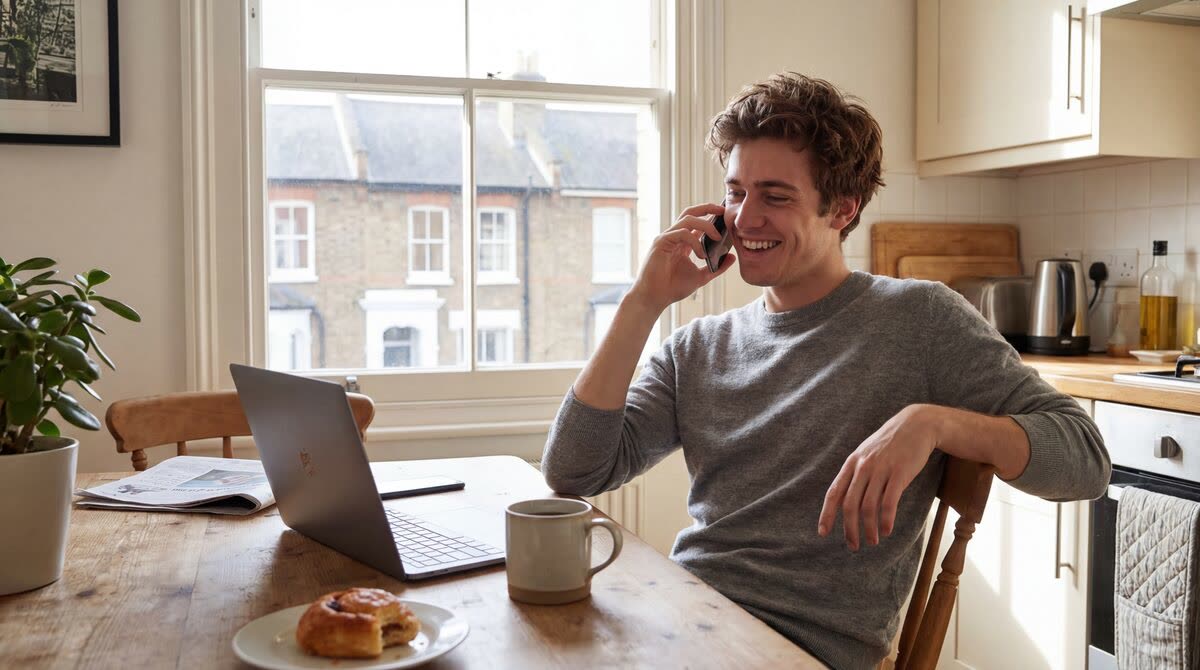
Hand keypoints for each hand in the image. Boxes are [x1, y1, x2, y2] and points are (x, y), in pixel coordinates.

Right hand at [626, 203, 735, 312]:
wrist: (654, 298)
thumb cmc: (673, 288)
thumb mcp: (701, 276)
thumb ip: (717, 267)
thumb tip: (733, 257)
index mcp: (683, 242)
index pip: (697, 222)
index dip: (710, 215)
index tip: (725, 215)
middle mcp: (674, 237)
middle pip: (690, 213)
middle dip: (707, 208)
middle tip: (722, 210)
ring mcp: (666, 238)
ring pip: (687, 219)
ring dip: (705, 225)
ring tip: (717, 237)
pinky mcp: (661, 242)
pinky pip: (681, 233)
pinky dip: (694, 241)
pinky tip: (701, 254)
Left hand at [818, 405, 938, 550]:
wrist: (917, 424)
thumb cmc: (891, 443)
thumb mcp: (868, 454)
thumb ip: (857, 474)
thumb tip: (848, 500)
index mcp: (852, 463)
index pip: (834, 493)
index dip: (827, 514)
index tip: (823, 533)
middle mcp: (863, 467)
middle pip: (850, 505)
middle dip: (849, 529)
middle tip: (853, 545)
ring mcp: (880, 469)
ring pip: (868, 507)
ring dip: (869, 529)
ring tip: (873, 541)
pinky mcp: (899, 473)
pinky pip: (889, 502)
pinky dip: (886, 520)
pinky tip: (887, 531)